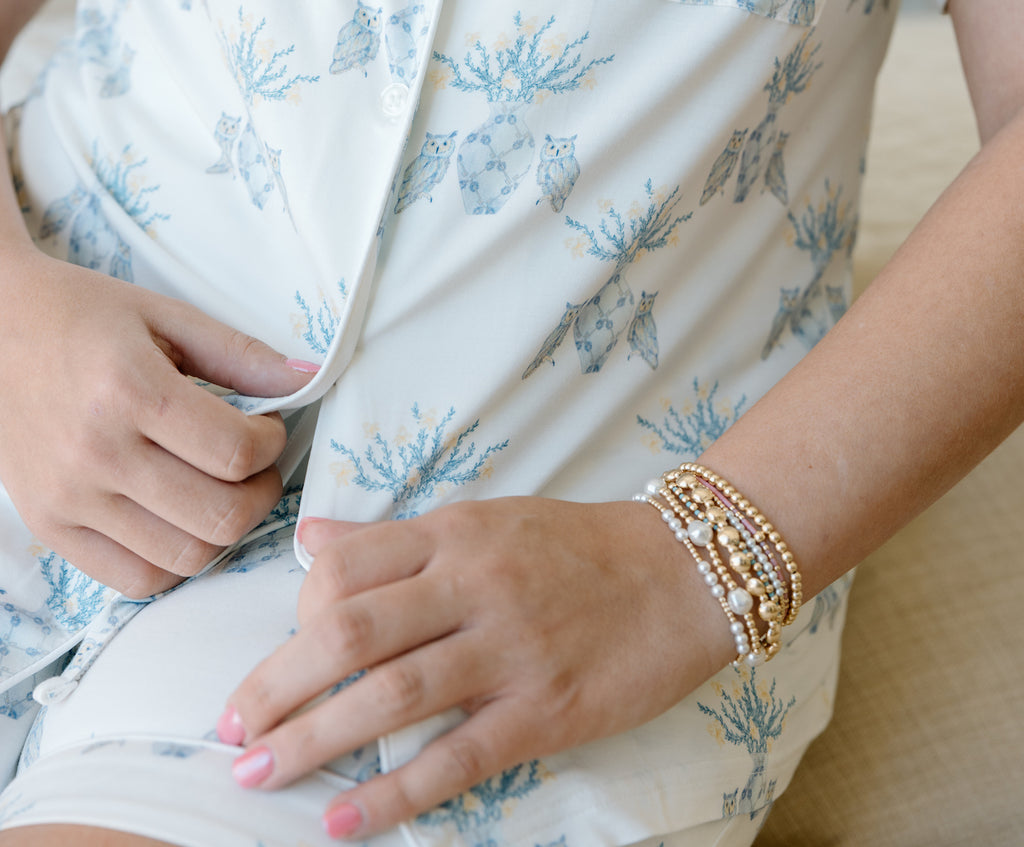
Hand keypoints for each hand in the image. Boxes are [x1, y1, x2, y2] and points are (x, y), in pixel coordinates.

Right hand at [0, 244, 315, 598]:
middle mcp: (96, 453)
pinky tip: (181, 518)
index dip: (272, 443)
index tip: (267, 425)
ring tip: (223, 490)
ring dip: (224, 530)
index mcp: (129, 390)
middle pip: (218, 517)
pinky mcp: (51, 527)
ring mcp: (69, 498)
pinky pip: (134, 581)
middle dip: (261, 493)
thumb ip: (240, 353)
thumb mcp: (165, 315)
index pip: (234, 452)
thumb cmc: (83, 316)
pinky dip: (174, 560)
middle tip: (256, 465)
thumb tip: (309, 378)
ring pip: (185, 558)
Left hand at [221, 497, 734, 836]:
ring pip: (392, 693)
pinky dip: (394, 790)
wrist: (685, 572)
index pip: (347, 567)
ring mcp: (509, 649)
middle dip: (278, 683)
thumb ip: (397, 538)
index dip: (290, 615)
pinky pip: (457, 756)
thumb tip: (310, 541)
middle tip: (228, 729)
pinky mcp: (545, 710)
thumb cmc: (579, 546)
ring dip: (314, 737)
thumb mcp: (486, 519)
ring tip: (256, 774)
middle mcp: (474, 585)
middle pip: (352, 630)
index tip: (262, 660)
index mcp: (455, 534)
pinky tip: (343, 818)